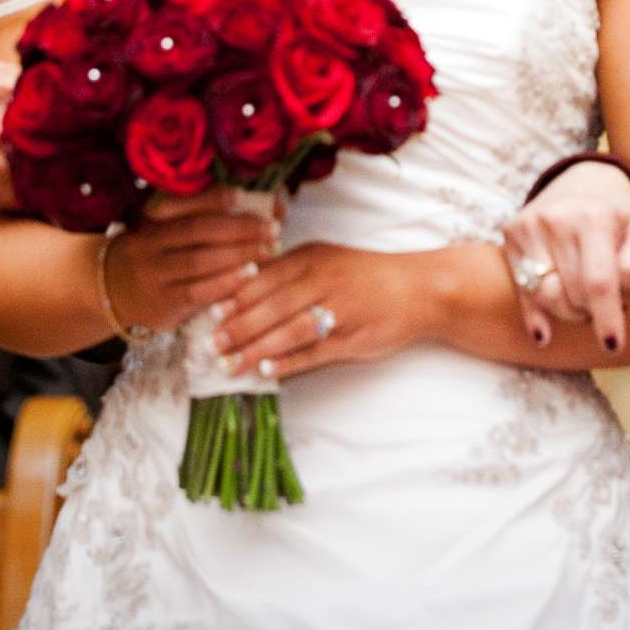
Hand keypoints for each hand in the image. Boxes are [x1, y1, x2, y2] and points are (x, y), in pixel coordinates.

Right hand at [104, 190, 280, 336]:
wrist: (108, 292)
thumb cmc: (152, 255)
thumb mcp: (163, 230)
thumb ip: (199, 216)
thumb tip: (251, 201)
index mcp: (150, 220)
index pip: (186, 205)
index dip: (216, 199)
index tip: (244, 196)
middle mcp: (148, 244)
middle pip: (198, 232)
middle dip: (239, 229)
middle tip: (271, 228)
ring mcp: (152, 276)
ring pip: (198, 263)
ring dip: (237, 257)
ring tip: (267, 252)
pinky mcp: (160, 305)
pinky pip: (197, 293)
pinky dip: (224, 285)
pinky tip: (247, 279)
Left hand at [211, 242, 425, 380]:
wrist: (418, 289)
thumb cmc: (363, 275)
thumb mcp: (324, 259)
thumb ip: (286, 270)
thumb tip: (240, 284)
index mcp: (312, 257)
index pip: (265, 276)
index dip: (236, 296)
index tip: (211, 311)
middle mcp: (323, 280)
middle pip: (272, 305)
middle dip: (239, 326)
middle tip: (212, 343)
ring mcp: (338, 310)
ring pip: (290, 330)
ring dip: (257, 348)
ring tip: (230, 363)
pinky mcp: (352, 338)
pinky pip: (314, 352)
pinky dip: (289, 362)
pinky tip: (267, 371)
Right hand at [500, 163, 629, 353]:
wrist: (583, 177)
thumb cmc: (619, 213)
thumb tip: (617, 296)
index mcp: (594, 216)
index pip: (599, 282)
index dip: (607, 318)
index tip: (614, 345)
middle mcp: (556, 218)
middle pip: (573, 295)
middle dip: (594, 309)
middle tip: (606, 298)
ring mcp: (529, 226)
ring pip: (547, 296)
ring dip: (570, 311)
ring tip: (584, 300)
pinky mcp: (511, 234)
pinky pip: (522, 291)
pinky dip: (536, 317)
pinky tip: (545, 334)